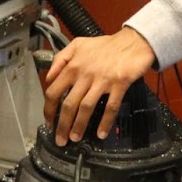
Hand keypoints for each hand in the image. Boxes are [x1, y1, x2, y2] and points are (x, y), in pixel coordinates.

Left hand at [43, 28, 156, 144]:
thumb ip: (60, 59)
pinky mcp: (119, 84)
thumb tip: (48, 77)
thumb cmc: (105, 45)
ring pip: (86, 107)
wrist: (133, 41)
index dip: (49, 109)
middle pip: (69, 104)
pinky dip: (105, 122)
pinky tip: (101, 133)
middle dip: (62, 125)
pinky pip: (110, 106)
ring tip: (75, 138)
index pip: (54, 91)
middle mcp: (84, 74)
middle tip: (60, 139)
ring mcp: (102, 80)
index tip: (49, 121)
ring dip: (79, 126)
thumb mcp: (78, 44)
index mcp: (72, 66)